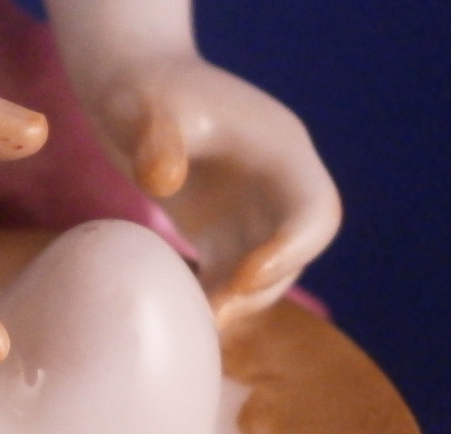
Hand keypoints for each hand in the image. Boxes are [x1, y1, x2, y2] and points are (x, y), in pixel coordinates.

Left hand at [87, 56, 340, 327]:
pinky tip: (185, 318)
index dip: (291, 250)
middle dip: (261, 289)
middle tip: (212, 316)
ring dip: (238, 303)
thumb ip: (156, 139)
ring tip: (195, 325)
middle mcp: (276, 188)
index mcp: (279, 151)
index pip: (314, 210)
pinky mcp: (222, 236)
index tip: (242, 279)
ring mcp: (251, 215)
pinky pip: (231, 279)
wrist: (135, 96)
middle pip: (296, 252)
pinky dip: (215, 301)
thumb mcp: (144, 107)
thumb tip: (162, 180)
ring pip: (267, 274)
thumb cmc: (145, 92)